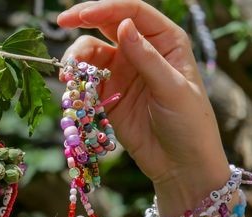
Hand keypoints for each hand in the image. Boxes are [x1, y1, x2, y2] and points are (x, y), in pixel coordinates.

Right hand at [58, 0, 229, 211]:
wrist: (182, 166)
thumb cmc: (190, 124)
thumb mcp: (172, 88)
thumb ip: (146, 57)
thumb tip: (123, 24)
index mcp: (166, 41)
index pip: (133, 12)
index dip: (106, 8)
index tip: (82, 15)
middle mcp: (143, 51)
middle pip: (108, 25)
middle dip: (83, 22)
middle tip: (61, 23)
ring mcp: (124, 72)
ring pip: (92, 53)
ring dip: (77, 59)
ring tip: (68, 75)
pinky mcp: (110, 96)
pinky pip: (87, 81)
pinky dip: (76, 82)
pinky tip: (72, 90)